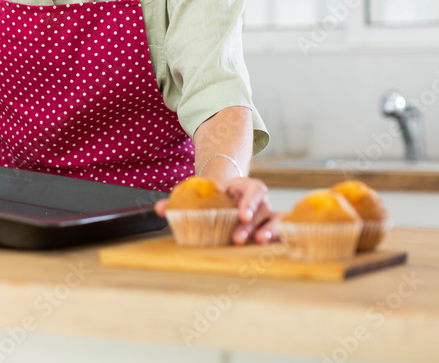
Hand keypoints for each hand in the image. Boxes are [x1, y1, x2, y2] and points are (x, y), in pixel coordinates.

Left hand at [153, 177, 278, 245]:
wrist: (225, 199)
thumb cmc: (215, 199)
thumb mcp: (201, 195)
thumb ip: (180, 202)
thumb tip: (158, 209)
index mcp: (245, 188)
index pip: (254, 190)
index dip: (249, 202)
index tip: (241, 215)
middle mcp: (259, 201)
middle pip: (261, 210)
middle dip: (250, 225)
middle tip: (237, 239)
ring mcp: (267, 216)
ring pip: (274, 222)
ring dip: (267, 232)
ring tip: (259, 243)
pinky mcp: (271, 229)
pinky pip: (280, 233)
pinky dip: (279, 240)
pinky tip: (271, 251)